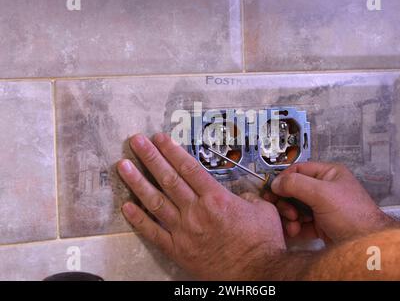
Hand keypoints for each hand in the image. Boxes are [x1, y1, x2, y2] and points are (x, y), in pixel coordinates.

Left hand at [117, 133, 285, 279]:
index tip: (159, 138)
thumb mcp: (263, 210)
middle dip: (150, 157)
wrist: (257, 274)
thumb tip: (241, 195)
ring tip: (123, 166)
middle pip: (168, 179)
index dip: (172, 151)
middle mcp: (196, 211)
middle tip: (136, 142)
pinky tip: (126, 206)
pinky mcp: (178, 250)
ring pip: (155, 202)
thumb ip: (247, 197)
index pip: (188, 168)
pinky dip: (138, 219)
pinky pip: (153, 233)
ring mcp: (184, 231)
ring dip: (137, 182)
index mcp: (216, 199)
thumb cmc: (262, 243)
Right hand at [265, 162, 397, 241]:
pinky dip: (294, 227)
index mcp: (329, 174)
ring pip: (295, 207)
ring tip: (293, 224)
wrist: (366, 245)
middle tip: (285, 211)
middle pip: (294, 190)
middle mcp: (325, 189)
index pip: (298, 170)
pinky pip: (300, 222)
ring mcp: (322, 207)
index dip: (284, 179)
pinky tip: (295, 231)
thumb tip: (276, 182)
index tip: (273, 190)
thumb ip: (296, 184)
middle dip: (286, 201)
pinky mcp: (320, 224)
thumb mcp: (322, 194)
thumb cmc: (354, 216)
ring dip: (289, 216)